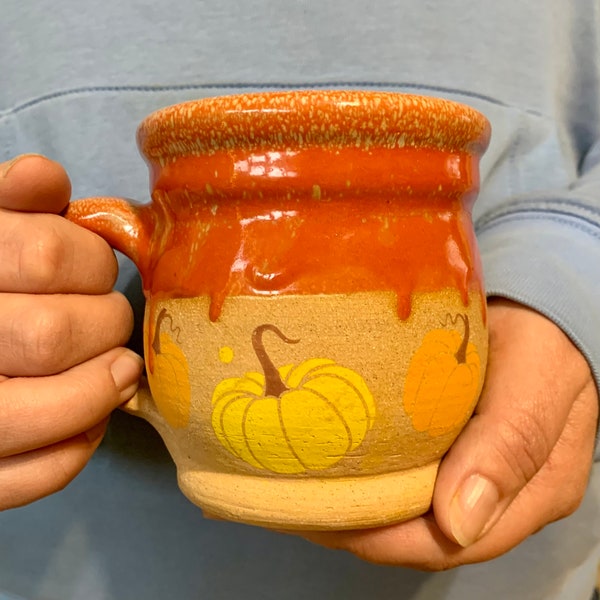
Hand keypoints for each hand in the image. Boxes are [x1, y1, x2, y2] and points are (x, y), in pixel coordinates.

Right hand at [0, 154, 143, 509]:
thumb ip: (11, 205)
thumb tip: (45, 176)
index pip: (48, 256)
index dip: (91, 260)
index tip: (98, 267)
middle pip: (53, 334)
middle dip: (104, 323)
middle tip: (112, 320)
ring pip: (42, 409)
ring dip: (100, 389)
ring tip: (120, 371)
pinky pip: (33, 476)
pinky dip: (74, 450)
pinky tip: (87, 423)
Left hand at [301, 299, 598, 568]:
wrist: (539, 309)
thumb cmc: (541, 336)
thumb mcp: (535, 378)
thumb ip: (510, 445)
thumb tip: (458, 526)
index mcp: (535, 492)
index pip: (450, 543)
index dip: (385, 541)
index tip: (326, 518)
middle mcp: (504, 496)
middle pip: (425, 536)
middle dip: (363, 526)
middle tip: (303, 502)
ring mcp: (478, 474)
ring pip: (414, 512)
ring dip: (364, 504)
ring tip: (310, 485)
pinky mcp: (458, 452)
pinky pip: (412, 478)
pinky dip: (374, 477)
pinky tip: (341, 461)